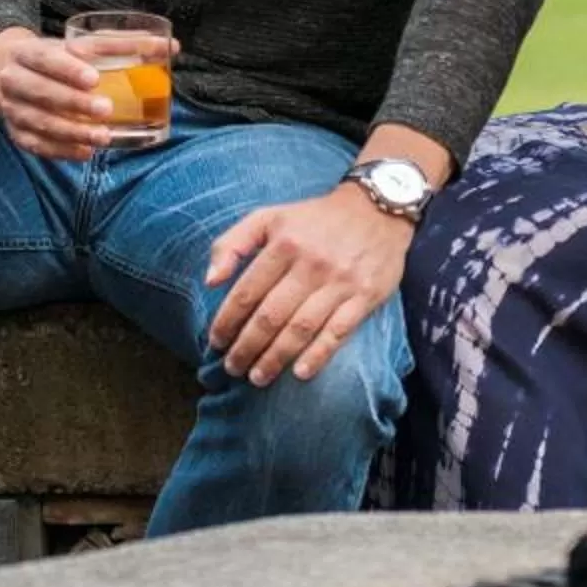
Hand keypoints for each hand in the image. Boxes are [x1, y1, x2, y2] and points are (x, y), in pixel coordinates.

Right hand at [0, 27, 122, 161]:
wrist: (8, 73)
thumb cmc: (54, 58)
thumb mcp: (76, 45)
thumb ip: (119, 45)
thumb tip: (168, 47)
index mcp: (25, 52)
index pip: (44, 58)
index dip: (67, 69)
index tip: (94, 78)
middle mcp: (11, 80)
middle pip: (40, 92)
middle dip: (73, 102)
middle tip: (106, 109)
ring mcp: (11, 109)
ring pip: (38, 122)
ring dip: (71, 132)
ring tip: (103, 137)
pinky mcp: (16, 133)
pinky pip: (36, 146)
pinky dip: (61, 151)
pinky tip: (85, 152)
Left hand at [203, 186, 412, 384]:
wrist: (376, 209)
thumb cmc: (314, 218)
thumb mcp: (269, 217)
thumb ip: (233, 243)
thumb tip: (210, 281)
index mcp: (283, 244)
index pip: (247, 292)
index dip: (227, 321)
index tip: (216, 342)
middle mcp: (310, 264)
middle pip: (271, 315)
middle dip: (247, 347)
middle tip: (232, 368)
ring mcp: (339, 282)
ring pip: (301, 328)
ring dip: (275, 357)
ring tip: (258, 377)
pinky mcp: (365, 296)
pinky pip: (338, 331)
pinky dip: (318, 354)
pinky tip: (300, 373)